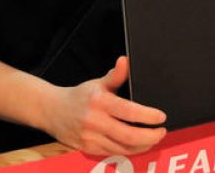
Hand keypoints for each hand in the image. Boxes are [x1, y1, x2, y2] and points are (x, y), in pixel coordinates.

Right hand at [40, 56, 166, 155]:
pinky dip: (129, 150)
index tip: (161, 117)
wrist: (51, 111)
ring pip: (122, 148)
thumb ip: (116, 75)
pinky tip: (138, 145)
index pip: (129, 111)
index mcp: (99, 102)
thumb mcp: (98, 83)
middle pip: (128, 135)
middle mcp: (94, 122)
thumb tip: (126, 61)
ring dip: (142, 146)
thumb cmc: (79, 96)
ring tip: (154, 139)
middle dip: (150, 136)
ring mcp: (90, 138)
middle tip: (162, 131)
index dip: (148, 116)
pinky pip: (113, 153)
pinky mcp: (87, 149)